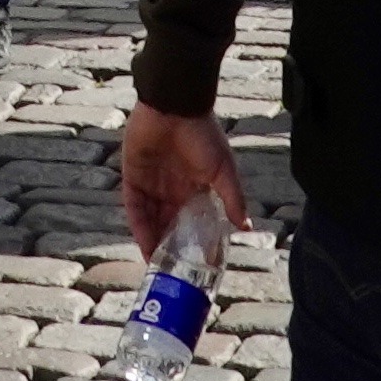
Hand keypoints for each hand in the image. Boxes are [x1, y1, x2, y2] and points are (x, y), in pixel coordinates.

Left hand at [117, 105, 248, 257]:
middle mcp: (171, 188)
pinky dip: (139, 227)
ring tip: (159, 267)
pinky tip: (145, 246)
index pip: (192, 221)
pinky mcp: (133, 177)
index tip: (198, 264)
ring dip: (153, 242)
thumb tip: (247, 227)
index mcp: (193, 186)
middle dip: (170, 247)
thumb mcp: (223, 169)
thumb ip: (233, 198)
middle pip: (168, 224)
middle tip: (174, 273)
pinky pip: (135, 208)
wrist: (174, 106)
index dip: (193, 241)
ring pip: (150, 220)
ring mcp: (151, 184)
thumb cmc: (203, 134)